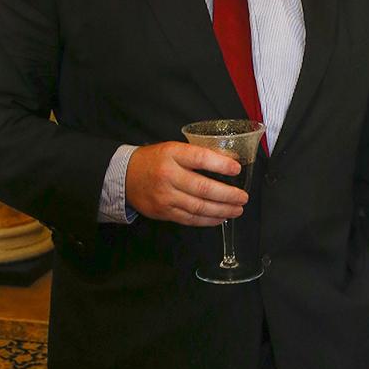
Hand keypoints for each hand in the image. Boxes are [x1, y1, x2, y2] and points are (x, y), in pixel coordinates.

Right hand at [125, 141, 245, 224]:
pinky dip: (208, 220)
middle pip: (203, 188)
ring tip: (237, 209)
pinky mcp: (164, 212)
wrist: (125, 176)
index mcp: (172, 155)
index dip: (221, 164)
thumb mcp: (174, 149)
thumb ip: (199, 155)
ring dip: (222, 210)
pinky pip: (190, 218)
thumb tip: (230, 160)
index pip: (200, 158)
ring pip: (199, 207)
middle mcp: (168, 176)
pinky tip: (220, 218)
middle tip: (243, 197)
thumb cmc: (154, 160)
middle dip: (227, 195)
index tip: (236, 169)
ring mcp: (165, 196)